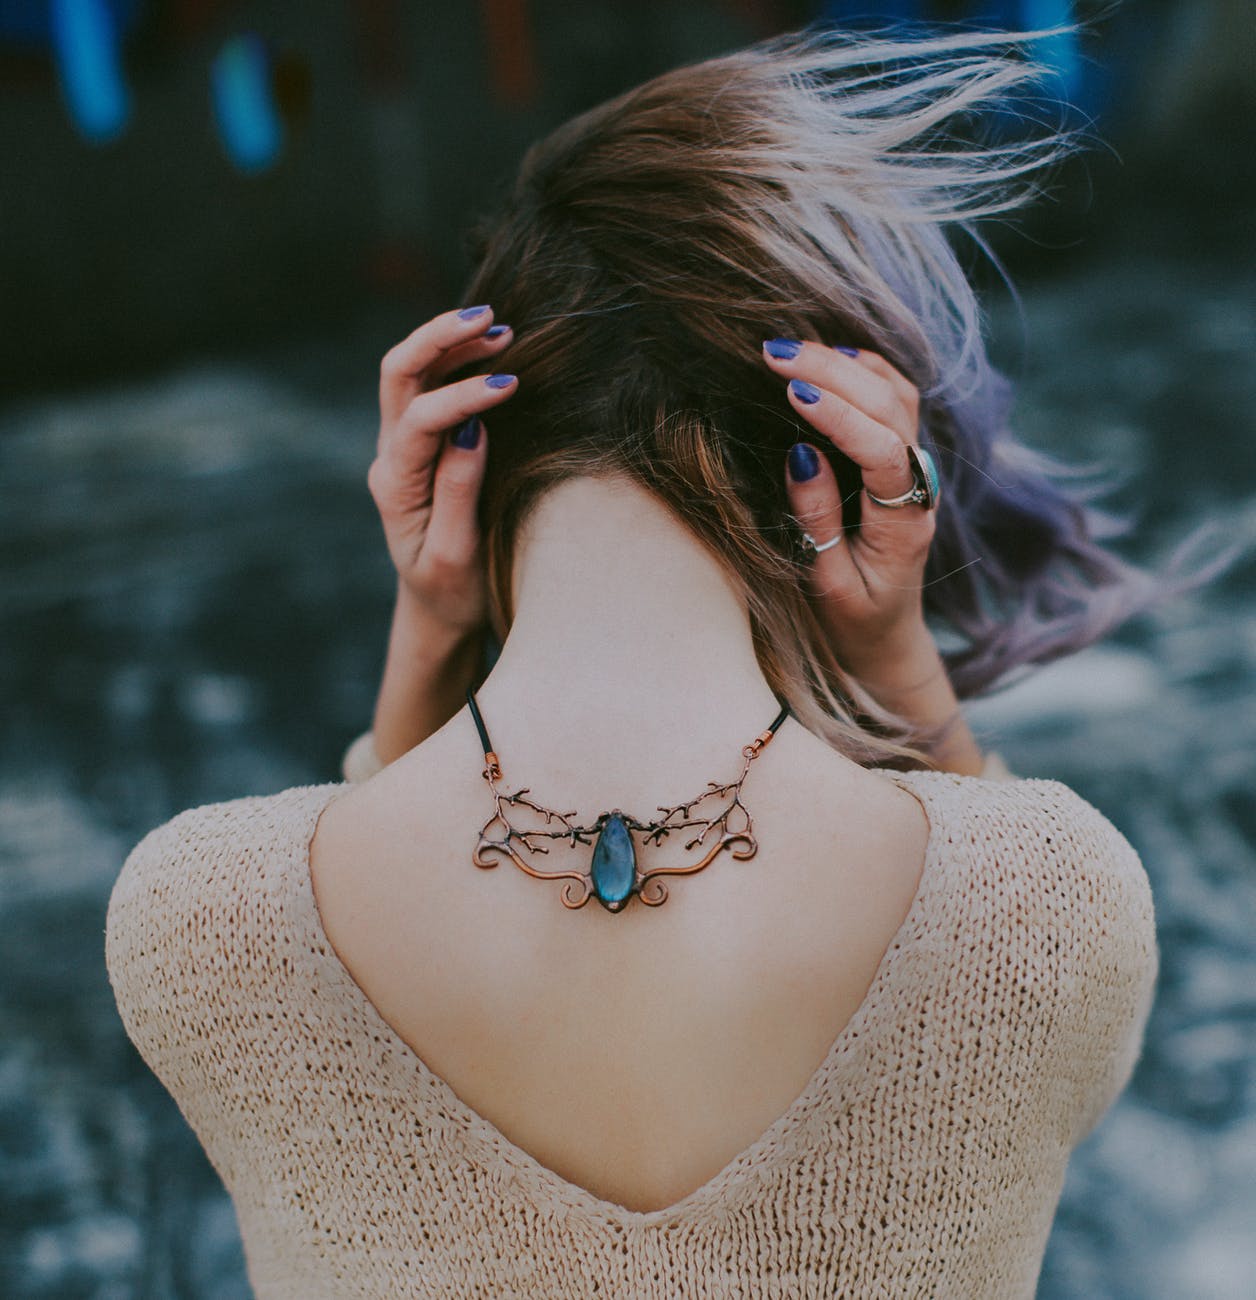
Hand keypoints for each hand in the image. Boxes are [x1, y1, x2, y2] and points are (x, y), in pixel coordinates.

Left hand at [370, 305, 517, 639]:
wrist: (437, 612)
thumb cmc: (452, 592)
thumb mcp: (455, 555)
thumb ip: (458, 491)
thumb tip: (470, 427)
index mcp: (396, 486)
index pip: (421, 420)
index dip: (464, 396)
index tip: (511, 386)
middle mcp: (391, 457)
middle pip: (399, 375)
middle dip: (439, 339)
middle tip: (490, 317)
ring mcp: (402, 447)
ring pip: (413, 374)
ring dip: (451, 343)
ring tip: (499, 326)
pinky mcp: (422, 446)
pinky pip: (430, 388)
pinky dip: (458, 361)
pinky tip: (492, 348)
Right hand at [762, 338, 984, 774]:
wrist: (887, 636)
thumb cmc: (852, 620)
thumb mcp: (828, 584)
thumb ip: (818, 521)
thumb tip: (802, 454)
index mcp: (905, 523)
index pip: (883, 451)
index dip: (840, 417)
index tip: (791, 393)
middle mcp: (921, 486)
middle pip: (890, 407)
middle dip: (833, 372)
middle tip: (773, 353)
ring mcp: (918, 467)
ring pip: (897, 394)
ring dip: (847, 363)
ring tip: (793, 348)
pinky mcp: (905, 457)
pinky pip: (896, 398)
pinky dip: (865, 368)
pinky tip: (829, 354)